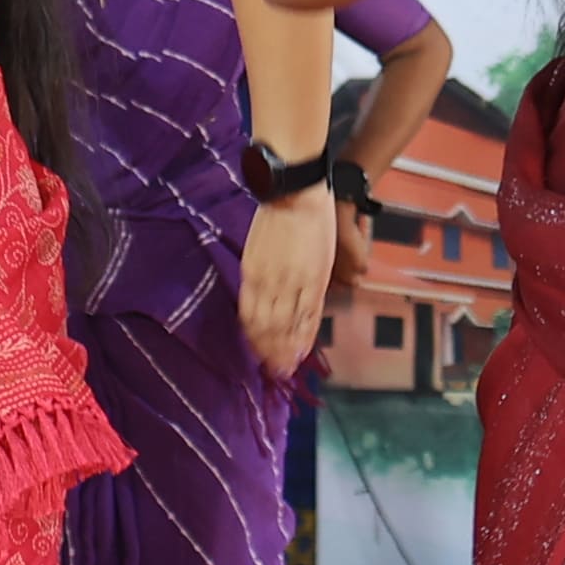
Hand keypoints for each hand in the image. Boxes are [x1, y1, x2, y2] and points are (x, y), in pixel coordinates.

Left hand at [236, 191, 334, 378]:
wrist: (296, 192)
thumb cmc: (275, 216)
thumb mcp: (256, 249)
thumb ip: (258, 276)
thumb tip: (258, 297)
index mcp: (252, 275)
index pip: (251, 318)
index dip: (255, 341)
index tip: (259, 356)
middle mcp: (270, 284)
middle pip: (268, 328)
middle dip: (269, 353)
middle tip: (273, 372)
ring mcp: (293, 283)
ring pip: (287, 327)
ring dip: (286, 351)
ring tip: (287, 369)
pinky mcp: (313, 279)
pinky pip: (310, 316)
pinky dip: (305, 336)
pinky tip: (304, 350)